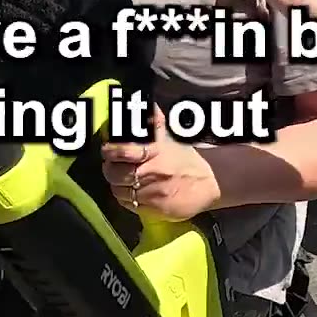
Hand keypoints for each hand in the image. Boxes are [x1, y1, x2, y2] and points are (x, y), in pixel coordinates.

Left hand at [102, 107, 220, 220]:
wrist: (209, 186)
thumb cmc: (186, 160)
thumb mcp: (171, 138)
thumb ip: (155, 123)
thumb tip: (146, 106)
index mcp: (155, 152)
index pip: (123, 151)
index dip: (111, 150)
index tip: (107, 149)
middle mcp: (152, 172)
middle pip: (115, 173)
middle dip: (109, 169)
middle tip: (111, 165)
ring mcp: (151, 193)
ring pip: (118, 190)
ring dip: (117, 184)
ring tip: (122, 179)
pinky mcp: (153, 210)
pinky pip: (128, 205)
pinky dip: (126, 198)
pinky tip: (132, 192)